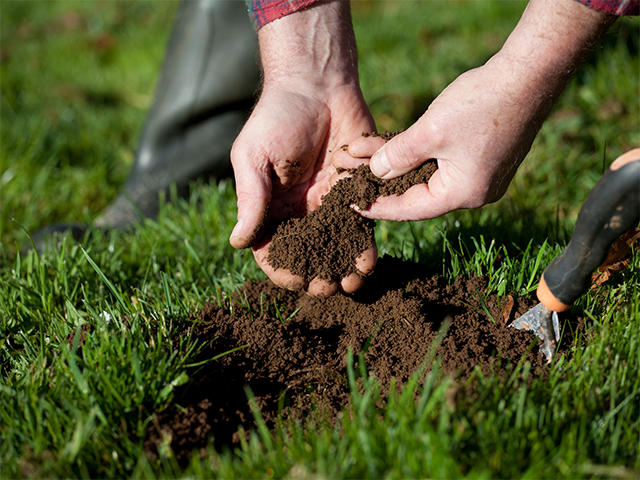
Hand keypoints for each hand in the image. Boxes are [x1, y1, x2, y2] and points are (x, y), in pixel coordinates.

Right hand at [228, 0, 376, 296]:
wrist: (317, 84)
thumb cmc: (276, 117)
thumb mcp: (254, 157)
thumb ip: (250, 199)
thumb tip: (237, 243)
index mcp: (269, 207)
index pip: (271, 250)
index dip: (282, 269)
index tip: (295, 279)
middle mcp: (299, 211)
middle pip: (307, 255)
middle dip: (317, 276)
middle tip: (328, 288)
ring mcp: (328, 203)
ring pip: (336, 246)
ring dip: (343, 268)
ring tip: (353, 283)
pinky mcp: (355, 191)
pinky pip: (361, 224)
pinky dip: (364, 245)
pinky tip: (368, 260)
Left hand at [336, 0, 612, 221]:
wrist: (528, 75)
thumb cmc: (482, 103)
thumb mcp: (430, 132)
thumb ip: (398, 156)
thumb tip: (375, 173)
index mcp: (463, 194)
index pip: (409, 209)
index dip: (377, 205)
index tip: (349, 203)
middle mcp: (474, 193)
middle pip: (417, 193)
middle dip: (382, 181)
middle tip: (350, 178)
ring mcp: (480, 176)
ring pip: (427, 176)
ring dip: (397, 164)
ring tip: (364, 155)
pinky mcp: (482, 158)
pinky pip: (441, 164)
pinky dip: (417, 155)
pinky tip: (393, 146)